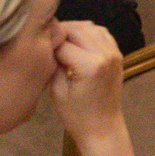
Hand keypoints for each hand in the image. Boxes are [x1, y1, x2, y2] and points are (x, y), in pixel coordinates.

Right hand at [47, 20, 128, 140]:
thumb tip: (48, 46)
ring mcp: (114, 53)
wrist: (103, 128)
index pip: (63, 43)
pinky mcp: (118, 55)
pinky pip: (103, 34)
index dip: (48, 43)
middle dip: (60, 31)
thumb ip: (53, 65)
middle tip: (45, 39)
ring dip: (74, 29)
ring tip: (59, 39)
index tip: (36, 45)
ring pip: (91, 27)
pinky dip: (88, 33)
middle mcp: (105, 54)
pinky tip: (76, 41)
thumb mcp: (57, 92)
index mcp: (89, 65)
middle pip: (78, 29)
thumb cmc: (76, 116)